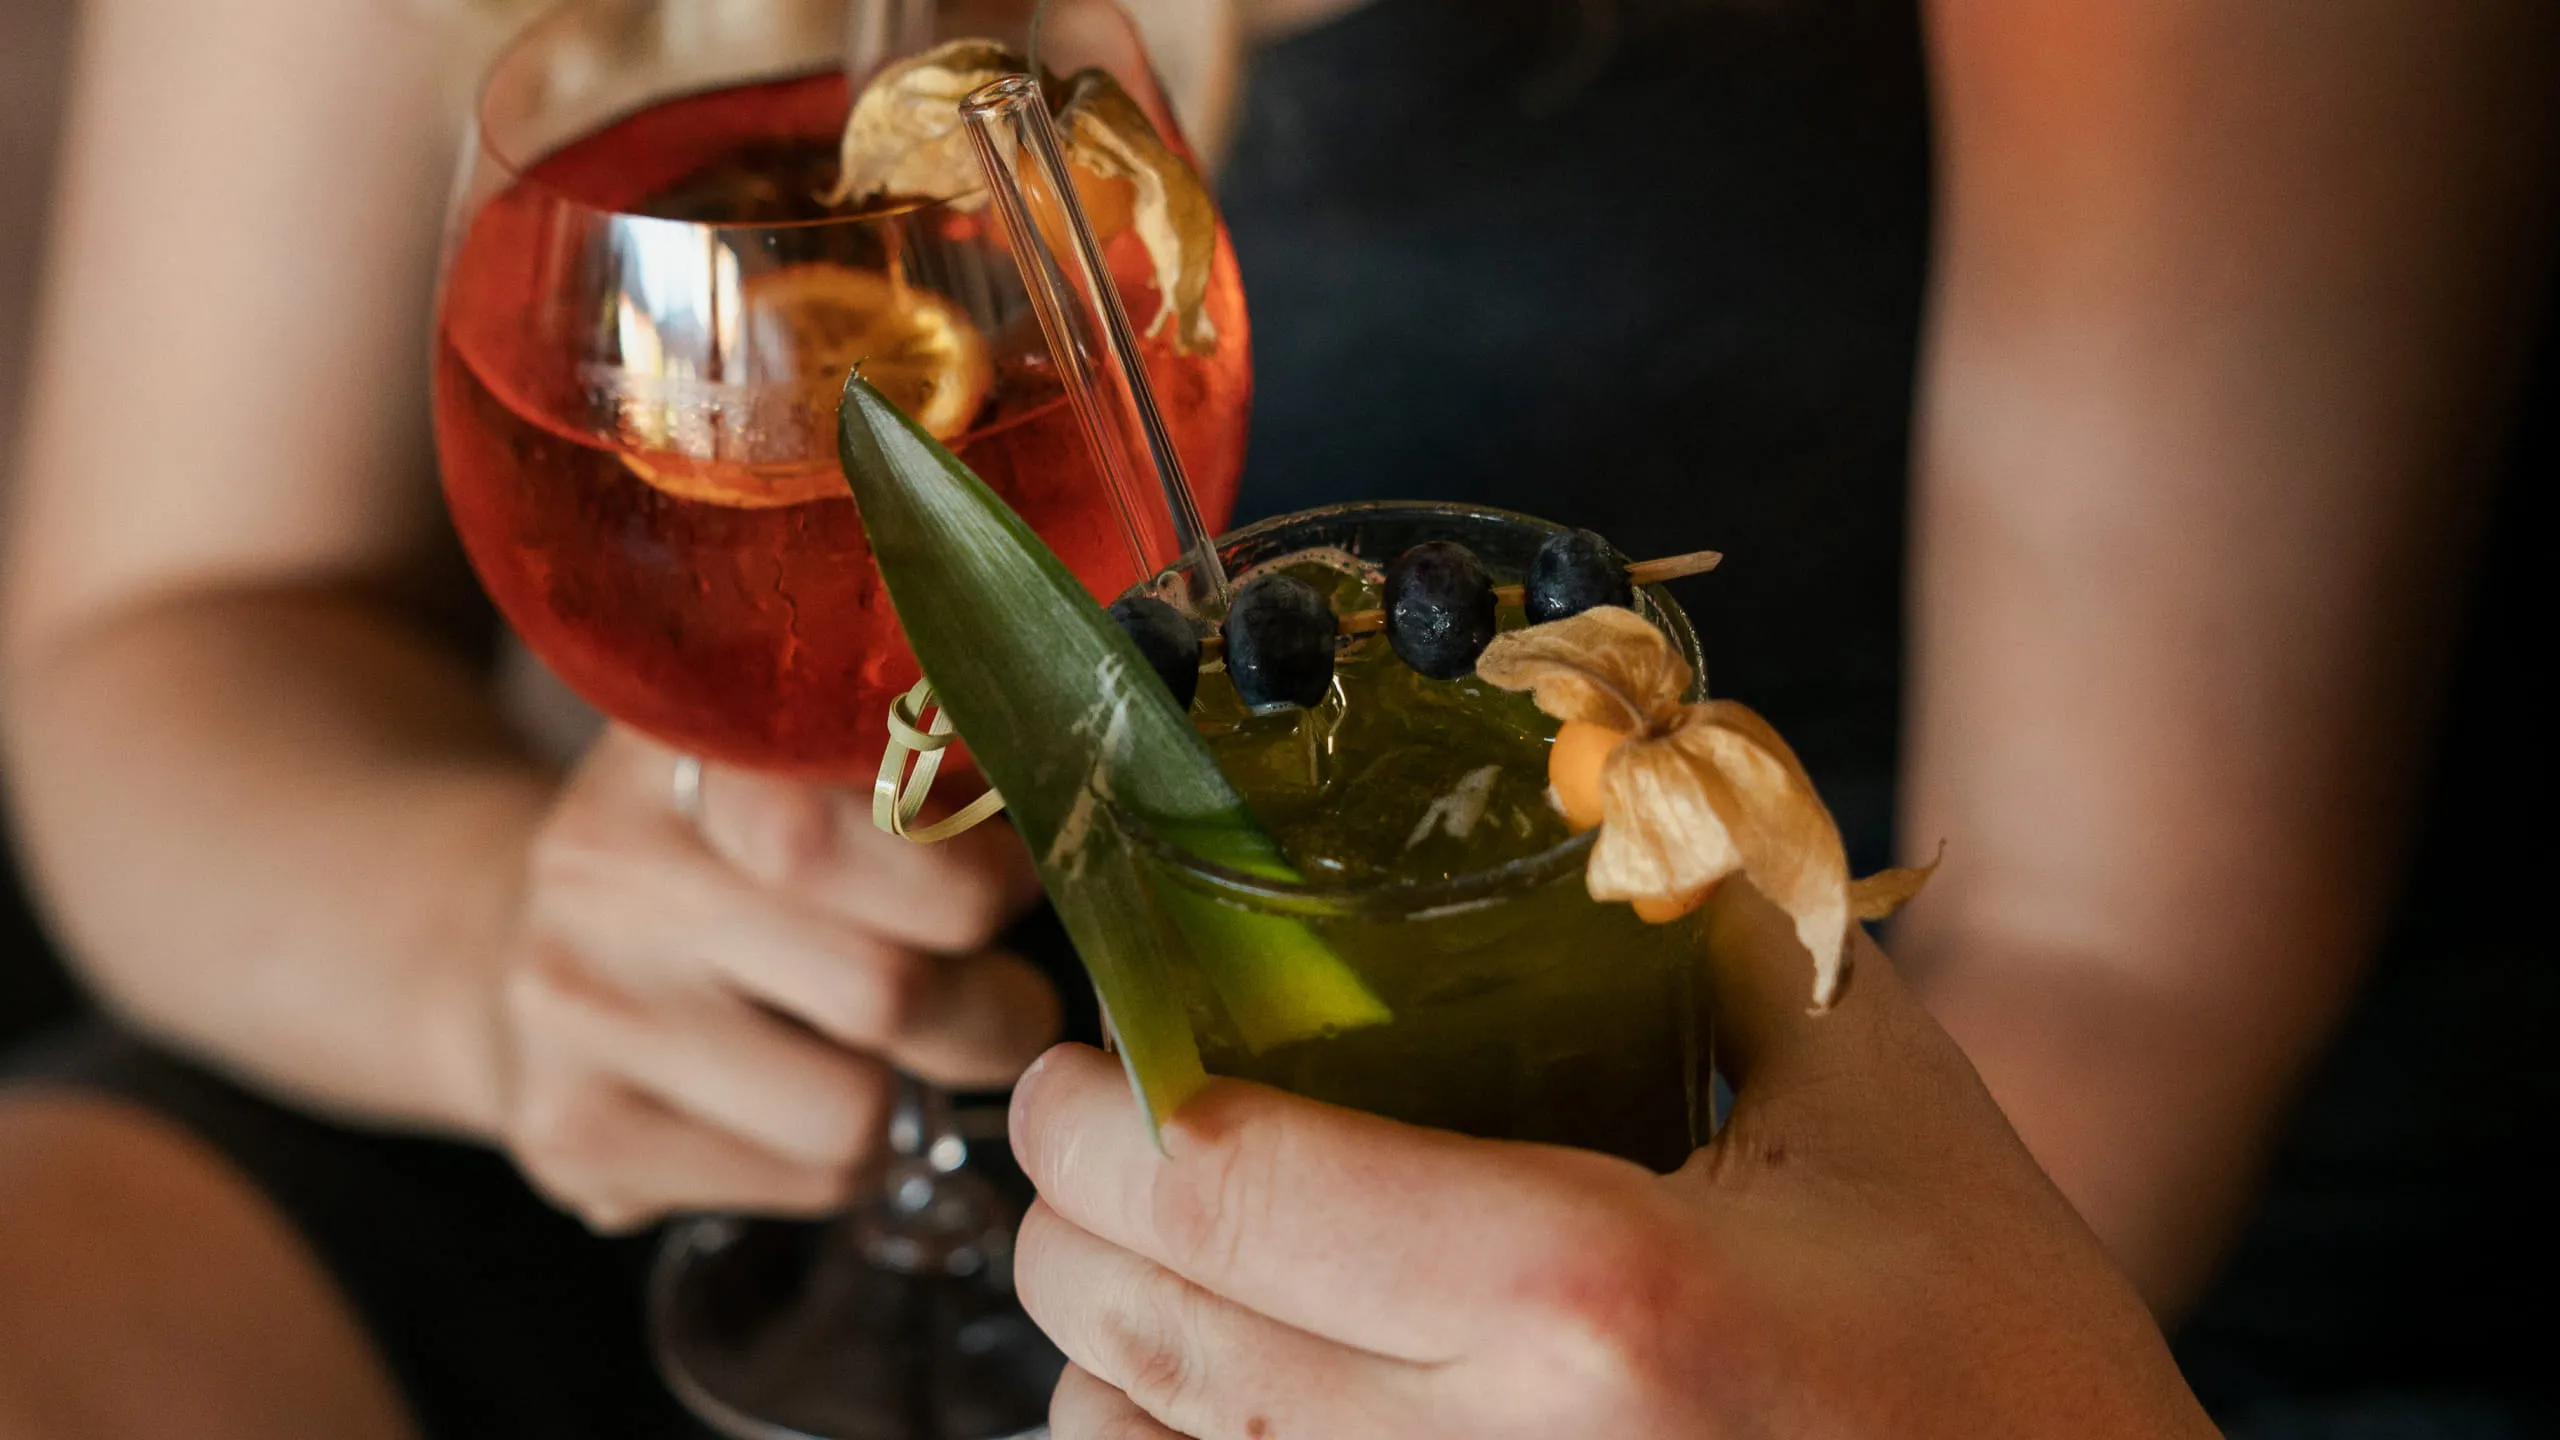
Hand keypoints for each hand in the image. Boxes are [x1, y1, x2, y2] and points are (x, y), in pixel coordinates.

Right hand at [495, 726, 1057, 1231]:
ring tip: (888, 1046)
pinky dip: (848, 1160)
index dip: (973, 865)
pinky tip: (801, 1094)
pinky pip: (807, 1180)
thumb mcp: (796, 762)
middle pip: (887, 984)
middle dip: (988, 1002)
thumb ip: (919, 763)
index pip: (858, 809)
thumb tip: (1082, 813)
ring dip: (914, 1093)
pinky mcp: (574, 1134)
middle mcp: (608, 861)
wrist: (508, 944)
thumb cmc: (722, 852)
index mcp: (685, 738)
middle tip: (996, 987)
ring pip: (855, 1110)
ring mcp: (576, 1005)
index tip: (1003, 874)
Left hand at [1009, 885, 2219, 1438]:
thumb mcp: (1875, 1091)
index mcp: (1598, 1299)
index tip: (1075, 1071)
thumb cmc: (2005, 1348)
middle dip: (1070, 1227)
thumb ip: (1707, 920)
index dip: (1091, 1124)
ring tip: (1148, 1271)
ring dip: (1105, 1364)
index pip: (1224, 1197)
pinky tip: (1215, 1404)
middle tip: (1089, 1144)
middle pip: (1154, 1340)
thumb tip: (1595, 775)